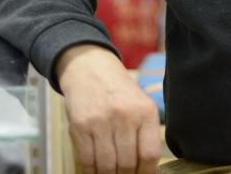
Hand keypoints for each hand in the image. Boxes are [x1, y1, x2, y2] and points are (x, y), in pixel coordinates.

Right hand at [55, 44, 160, 172]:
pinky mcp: (80, 126)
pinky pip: (86, 160)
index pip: (149, 154)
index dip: (147, 173)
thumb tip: (147, 168)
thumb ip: (145, 133)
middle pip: (128, 163)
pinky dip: (91, 172)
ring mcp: (101, 122)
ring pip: (107, 166)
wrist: (89, 68)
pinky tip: (95, 171)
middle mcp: (124, 116)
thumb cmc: (118, 91)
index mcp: (145, 112)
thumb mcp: (140, 104)